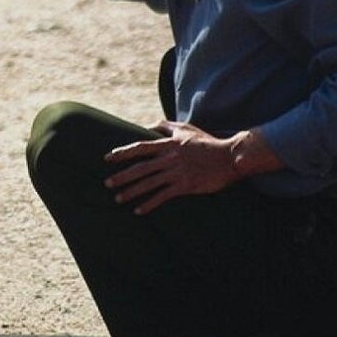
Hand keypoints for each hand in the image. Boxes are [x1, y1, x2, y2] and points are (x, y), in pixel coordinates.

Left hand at [103, 121, 240, 214]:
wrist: (229, 157)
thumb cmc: (207, 143)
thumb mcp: (186, 129)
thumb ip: (166, 126)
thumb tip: (149, 126)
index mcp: (168, 144)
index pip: (140, 147)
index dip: (122, 152)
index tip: (107, 158)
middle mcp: (169, 158)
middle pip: (140, 168)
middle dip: (122, 176)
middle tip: (107, 184)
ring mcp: (177, 172)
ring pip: (149, 183)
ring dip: (132, 191)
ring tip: (118, 198)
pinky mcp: (185, 185)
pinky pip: (163, 196)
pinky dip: (149, 204)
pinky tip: (139, 210)